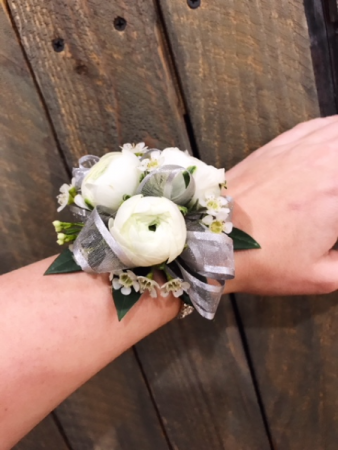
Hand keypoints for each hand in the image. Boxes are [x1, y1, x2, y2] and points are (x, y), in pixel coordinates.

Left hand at [225, 115, 337, 295]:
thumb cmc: (264, 260)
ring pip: (336, 129)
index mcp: (336, 190)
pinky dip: (329, 131)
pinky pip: (314, 126)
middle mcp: (322, 158)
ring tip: (334, 172)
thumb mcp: (320, 277)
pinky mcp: (275, 145)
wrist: (211, 239)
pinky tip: (330, 144)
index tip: (336, 222)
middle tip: (335, 202)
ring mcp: (297, 147)